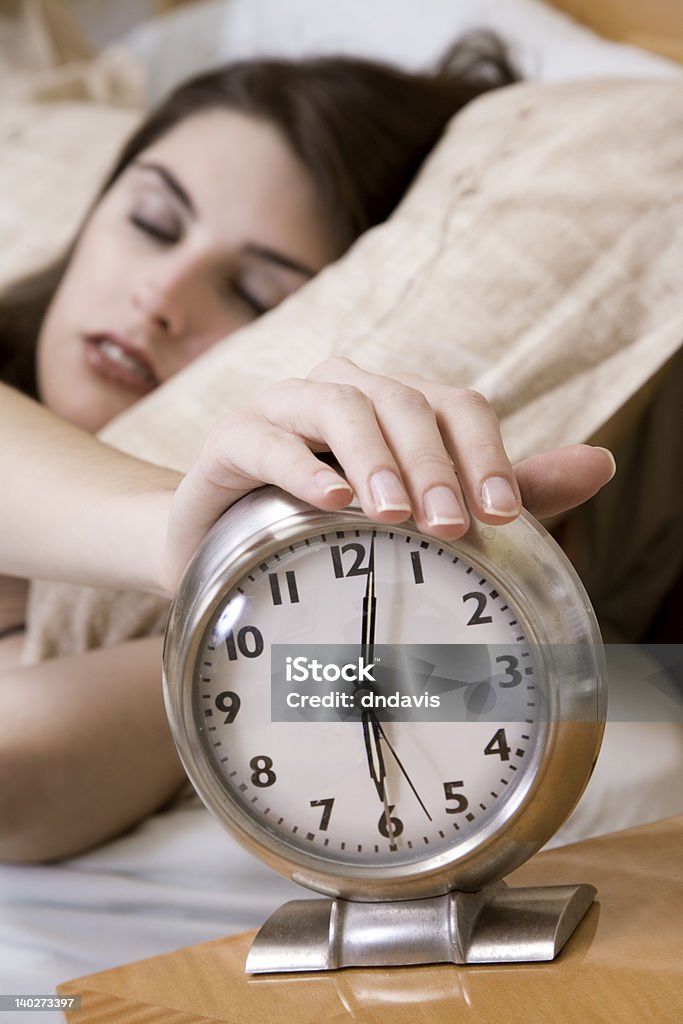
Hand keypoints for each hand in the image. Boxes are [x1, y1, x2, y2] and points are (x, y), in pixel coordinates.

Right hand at [161, 357, 615, 591]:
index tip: (500, 515)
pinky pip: (267, 437)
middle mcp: (344, 390)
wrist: (230, 553)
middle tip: (452, 526)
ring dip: (374, 459)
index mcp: (395, 405)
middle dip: (433, 464)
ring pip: (339, 405)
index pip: (455, 405)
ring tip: (394, 514)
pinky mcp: (231, 437)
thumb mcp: (424, 514)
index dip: (484, 453)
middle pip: (402, 401)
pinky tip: (331, 501)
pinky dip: (301, 465)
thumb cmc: (333, 532)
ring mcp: (284, 407)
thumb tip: (601, 464)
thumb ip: (504, 490)